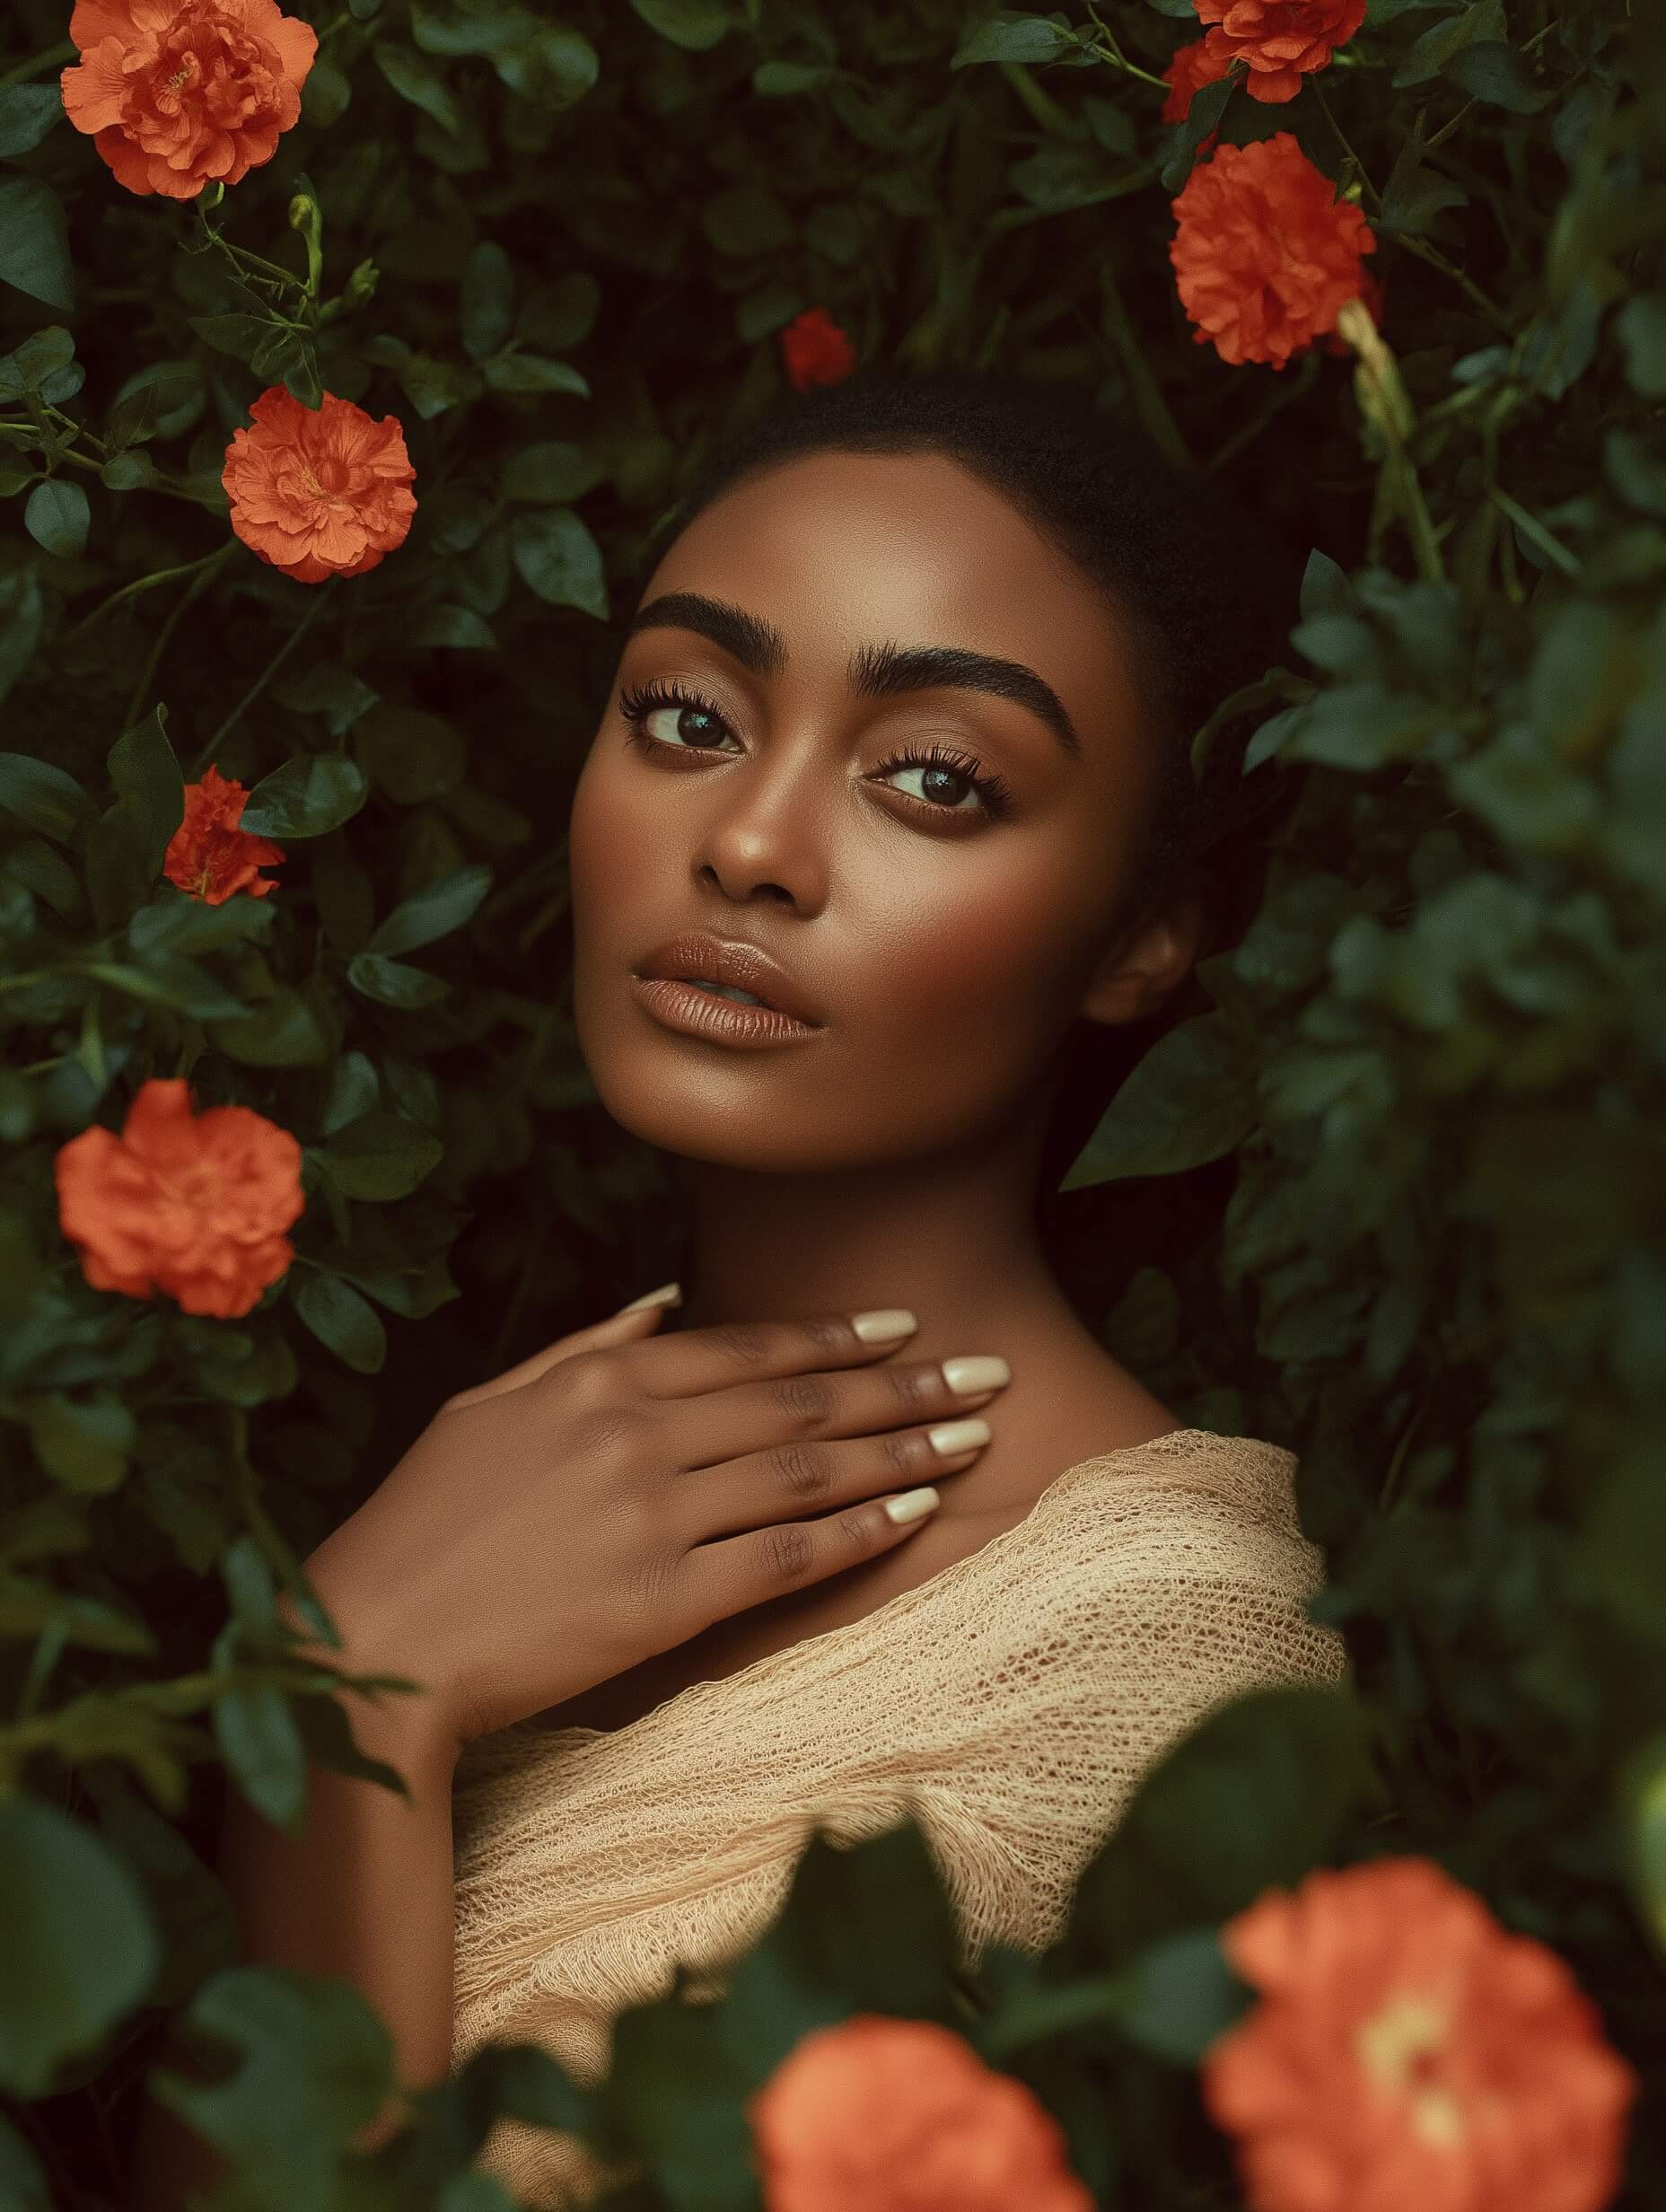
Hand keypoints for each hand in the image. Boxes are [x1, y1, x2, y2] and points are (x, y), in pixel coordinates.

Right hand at [296, 1292, 1010, 1754]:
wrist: (377, 1638)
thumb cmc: (427, 1521)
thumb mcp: (492, 1405)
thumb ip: (587, 1347)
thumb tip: (663, 1302)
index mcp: (599, 1380)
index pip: (747, 1349)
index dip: (838, 1339)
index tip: (907, 1329)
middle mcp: (637, 1433)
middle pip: (800, 1403)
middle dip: (903, 1385)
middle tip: (984, 1374)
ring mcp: (654, 1516)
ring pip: (808, 1473)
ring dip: (902, 1452)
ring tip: (972, 1437)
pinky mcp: (664, 1601)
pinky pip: (787, 1557)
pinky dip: (859, 1532)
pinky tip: (915, 1513)